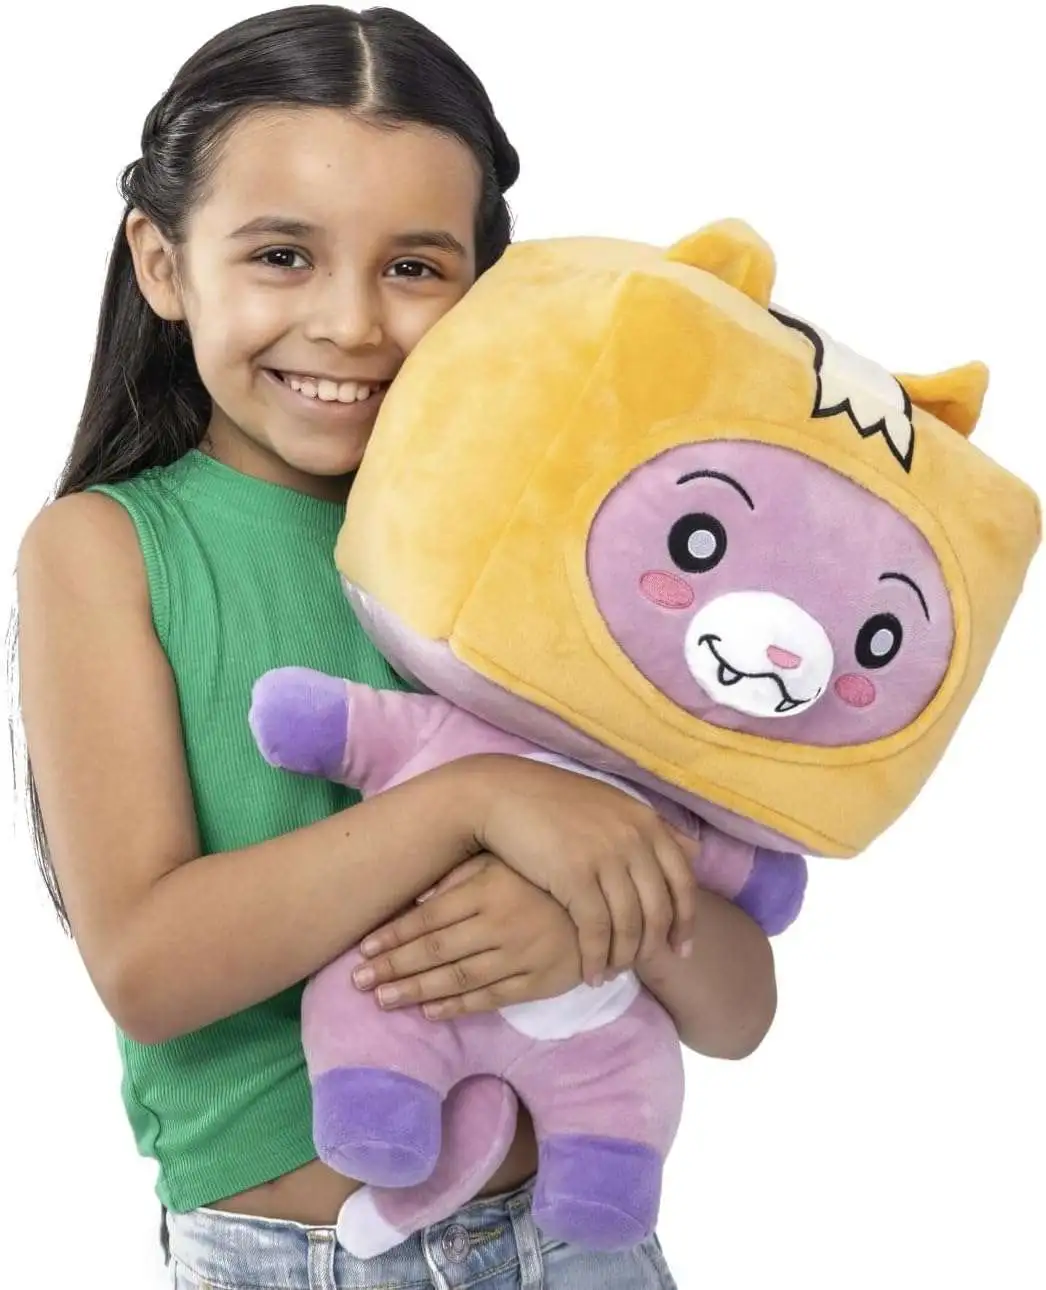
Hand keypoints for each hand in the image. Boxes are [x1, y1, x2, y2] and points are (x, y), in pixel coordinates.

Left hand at [352, 855, 581, 1018]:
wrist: (609, 897)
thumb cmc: (546, 872)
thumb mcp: (503, 859)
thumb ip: (461, 875)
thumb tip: (418, 896)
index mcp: (489, 889)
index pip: (429, 917)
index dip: (393, 935)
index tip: (364, 948)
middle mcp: (500, 924)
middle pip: (436, 951)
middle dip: (393, 967)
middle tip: (360, 980)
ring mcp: (520, 956)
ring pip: (458, 978)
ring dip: (417, 991)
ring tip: (384, 999)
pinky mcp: (539, 981)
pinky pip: (490, 999)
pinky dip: (458, 1007)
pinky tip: (429, 1012)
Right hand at [452, 754, 697, 983]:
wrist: (502, 794)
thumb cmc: (553, 802)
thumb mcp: (612, 806)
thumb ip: (652, 831)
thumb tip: (695, 850)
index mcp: (647, 822)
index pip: (682, 882)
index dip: (686, 921)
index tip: (682, 949)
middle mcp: (634, 840)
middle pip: (658, 910)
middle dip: (654, 947)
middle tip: (642, 968)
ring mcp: (606, 858)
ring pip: (629, 926)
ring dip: (622, 958)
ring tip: (612, 973)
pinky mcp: (575, 877)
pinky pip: (596, 931)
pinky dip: (596, 958)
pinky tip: (590, 974)